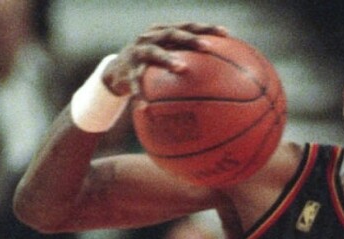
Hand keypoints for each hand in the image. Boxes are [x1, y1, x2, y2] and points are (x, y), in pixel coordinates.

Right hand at [102, 23, 229, 95]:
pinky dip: (141, 93)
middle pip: (172, 34)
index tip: (226, 34)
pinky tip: (146, 107)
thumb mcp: (170, 59)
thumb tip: (225, 79)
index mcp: (164, 33)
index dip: (206, 28)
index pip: (188, 26)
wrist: (117, 71)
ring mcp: (138, 52)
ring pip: (153, 53)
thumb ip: (192, 64)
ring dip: (168, 59)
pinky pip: (135, 81)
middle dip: (190, 39)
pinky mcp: (127, 69)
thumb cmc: (153, 67)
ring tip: (181, 68)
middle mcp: (151, 38)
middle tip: (207, 48)